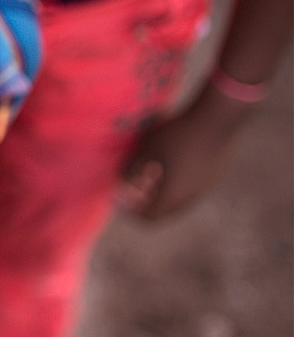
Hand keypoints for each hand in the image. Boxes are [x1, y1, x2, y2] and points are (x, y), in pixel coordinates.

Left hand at [120, 83, 249, 219]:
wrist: (217, 119)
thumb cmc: (177, 135)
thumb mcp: (146, 151)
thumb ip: (131, 170)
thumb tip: (124, 182)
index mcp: (174, 196)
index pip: (150, 217)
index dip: (131, 211)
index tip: (120, 197)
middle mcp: (191, 197)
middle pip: (164, 211)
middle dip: (145, 201)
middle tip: (132, 186)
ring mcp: (205, 187)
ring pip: (179, 200)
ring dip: (161, 192)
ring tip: (149, 172)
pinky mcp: (213, 176)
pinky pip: (190, 188)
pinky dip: (175, 183)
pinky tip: (169, 163)